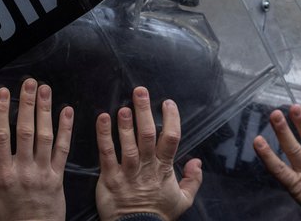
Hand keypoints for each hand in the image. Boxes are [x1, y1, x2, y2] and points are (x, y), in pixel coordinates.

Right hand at [0, 79, 73, 220]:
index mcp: (2, 175)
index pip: (0, 137)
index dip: (1, 113)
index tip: (3, 93)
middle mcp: (23, 170)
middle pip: (25, 131)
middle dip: (27, 104)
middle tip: (29, 83)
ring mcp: (42, 173)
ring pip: (45, 136)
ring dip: (45, 111)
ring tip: (45, 89)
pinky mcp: (58, 178)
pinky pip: (63, 150)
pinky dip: (66, 129)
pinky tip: (67, 112)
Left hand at [95, 86, 202, 220]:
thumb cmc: (158, 215)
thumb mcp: (182, 200)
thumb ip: (193, 180)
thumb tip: (197, 161)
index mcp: (164, 169)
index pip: (171, 140)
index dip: (171, 119)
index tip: (167, 102)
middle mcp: (146, 167)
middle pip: (147, 135)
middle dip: (144, 111)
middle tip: (140, 91)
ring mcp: (127, 172)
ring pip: (128, 144)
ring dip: (125, 124)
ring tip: (124, 106)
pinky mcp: (110, 177)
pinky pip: (106, 153)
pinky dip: (104, 135)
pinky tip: (102, 119)